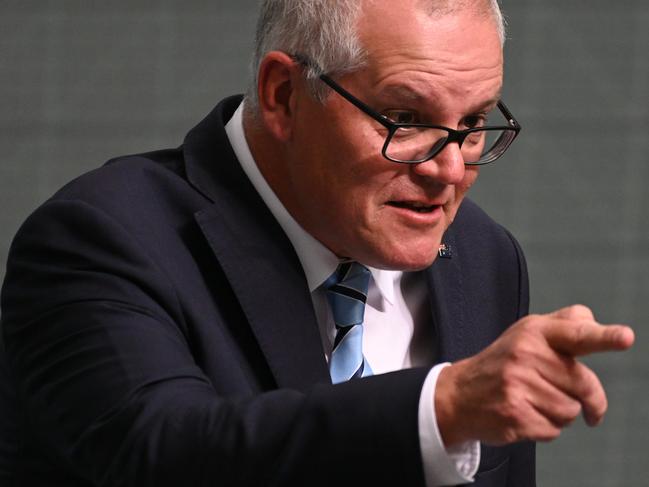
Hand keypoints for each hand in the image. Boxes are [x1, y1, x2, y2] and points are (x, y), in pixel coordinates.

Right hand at [434, 305, 634, 445]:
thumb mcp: (526, 333)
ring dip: (559, 412)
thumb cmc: (500, 364)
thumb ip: (564, 324)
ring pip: (571, 411)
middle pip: (584, 385)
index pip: (576, 333)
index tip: (625, 337)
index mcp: (534, 332)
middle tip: (574, 398)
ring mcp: (519, 385)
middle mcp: (525, 355)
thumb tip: (594, 322)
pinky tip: (525, 413)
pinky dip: (545, 427)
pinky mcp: (516, 414)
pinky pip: (554, 430)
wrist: (459, 394)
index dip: (604, 337)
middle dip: (586, 398)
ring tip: (533, 400)